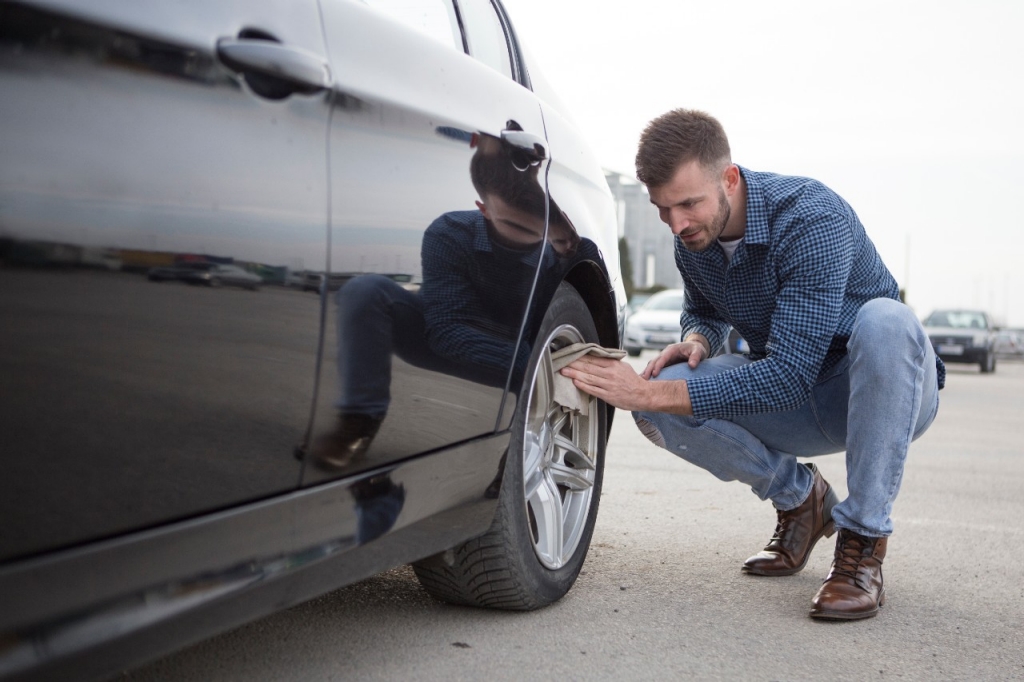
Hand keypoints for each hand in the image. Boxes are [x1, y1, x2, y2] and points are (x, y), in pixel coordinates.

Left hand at [560, 356, 690, 414]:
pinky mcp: (608, 395)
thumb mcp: (622, 367)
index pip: (594, 358)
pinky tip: (575, 382)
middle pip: (588, 367)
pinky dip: (583, 385)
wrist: (644, 395)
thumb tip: (596, 357)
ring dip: (574, 374)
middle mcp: (610, 373)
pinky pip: (592, 389)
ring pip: (589, 377)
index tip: (571, 354)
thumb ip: (609, 362)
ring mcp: (608, 385)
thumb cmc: (632, 381)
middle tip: (562, 361)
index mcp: (614, 365)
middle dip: (574, 364)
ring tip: (564, 371)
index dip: (580, 356)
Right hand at [641, 340, 707, 379]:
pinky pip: (655, 369)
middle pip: (653, 362)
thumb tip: (692, 365)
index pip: (662, 358)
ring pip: (652, 366)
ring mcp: (664, 360)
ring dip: (647, 373)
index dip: (658, 366)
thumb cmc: (697, 350)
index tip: (654, 374)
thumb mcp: (699, 351)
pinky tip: (647, 384)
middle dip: (648, 370)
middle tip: (642, 380)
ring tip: (642, 384)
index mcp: (671, 350)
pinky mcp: (665, 365)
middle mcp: (665, 354)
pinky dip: (650, 375)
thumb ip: (695, 357)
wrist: (695, 349)